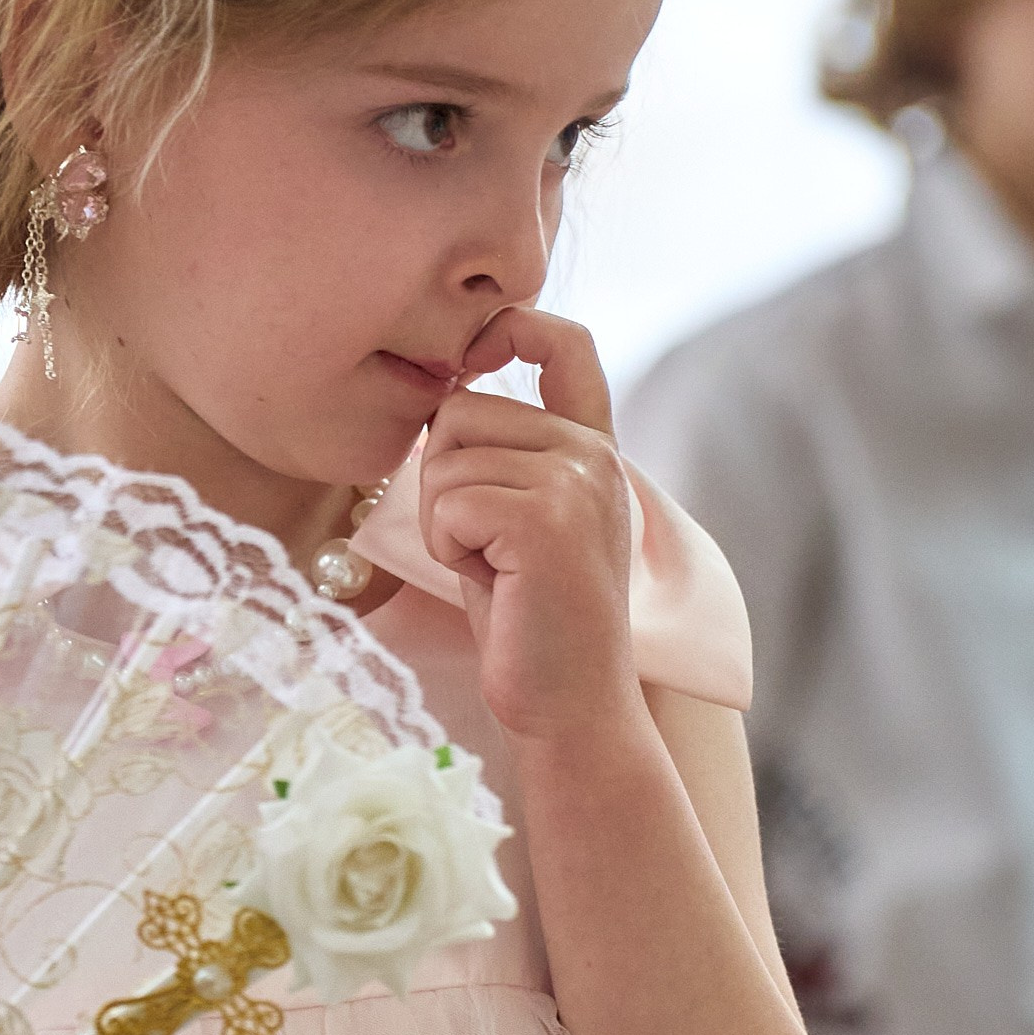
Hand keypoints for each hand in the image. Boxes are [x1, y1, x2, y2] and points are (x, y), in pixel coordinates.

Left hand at [416, 308, 640, 741]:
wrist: (570, 707)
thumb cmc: (528, 621)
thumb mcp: (517, 520)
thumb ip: (500, 455)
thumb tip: (440, 395)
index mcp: (591, 447)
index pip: (563, 340)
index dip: (508, 328)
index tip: (474, 360)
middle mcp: (593, 453)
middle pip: (459, 409)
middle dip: (444, 481)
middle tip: (486, 549)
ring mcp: (576, 481)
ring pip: (445, 458)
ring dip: (442, 523)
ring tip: (493, 570)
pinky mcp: (547, 519)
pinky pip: (447, 502)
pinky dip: (446, 548)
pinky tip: (492, 584)